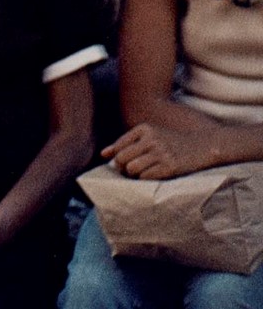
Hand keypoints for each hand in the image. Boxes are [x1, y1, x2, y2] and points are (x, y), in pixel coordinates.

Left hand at [104, 122, 223, 179]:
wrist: (205, 145)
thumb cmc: (172, 142)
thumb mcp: (150, 136)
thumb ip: (126, 143)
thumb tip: (103, 154)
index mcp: (144, 128)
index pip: (118, 147)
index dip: (117, 158)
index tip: (124, 164)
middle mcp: (151, 139)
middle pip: (121, 159)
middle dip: (123, 168)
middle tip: (131, 172)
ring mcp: (161, 152)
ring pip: (132, 169)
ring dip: (134, 175)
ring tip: (143, 174)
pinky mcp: (170, 166)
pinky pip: (146, 177)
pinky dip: (146, 179)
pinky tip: (154, 175)